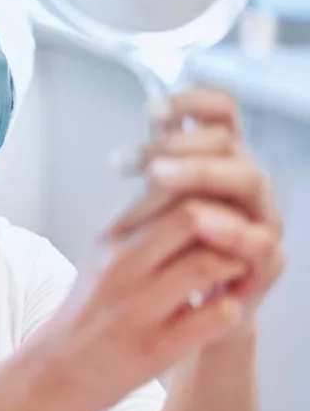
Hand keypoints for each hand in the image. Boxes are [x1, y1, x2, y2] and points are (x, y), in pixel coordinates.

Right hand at [36, 90, 283, 410]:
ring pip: (209, 263)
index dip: (207, 192)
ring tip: (236, 274)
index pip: (168, 187)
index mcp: (111, 239)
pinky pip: (216, 316)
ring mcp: (138, 307)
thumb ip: (142, 225)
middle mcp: (121, 266)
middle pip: (192, 217)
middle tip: (239, 239)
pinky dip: (232, 309)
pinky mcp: (158, 347)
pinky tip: (226, 310)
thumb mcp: (104, 256)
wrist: (58, 370)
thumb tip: (185, 189)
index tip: (222, 208)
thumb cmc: (90, 311)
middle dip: (228, 224)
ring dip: (236, 266)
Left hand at [109, 89, 284, 328]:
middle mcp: (245, 180)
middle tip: (144, 158)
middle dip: (181, 145)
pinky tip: (202, 222)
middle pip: (227, 143)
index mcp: (222, 158)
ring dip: (203, 174)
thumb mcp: (155, 198)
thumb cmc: (169, 245)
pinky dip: (232, 229)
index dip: (192, 102)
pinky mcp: (267, 260)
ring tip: (161, 179)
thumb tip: (147, 115)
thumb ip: (157, 159)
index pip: (220, 112)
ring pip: (247, 181)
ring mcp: (261, 217)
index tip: (149, 110)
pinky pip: (261, 239)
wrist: (185, 308)